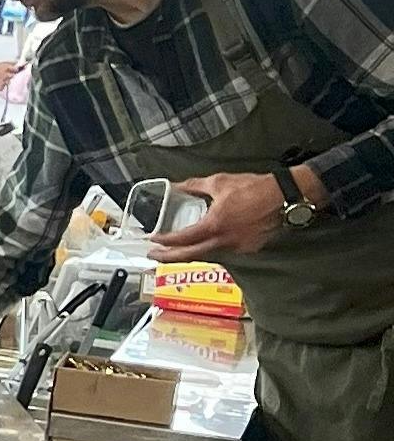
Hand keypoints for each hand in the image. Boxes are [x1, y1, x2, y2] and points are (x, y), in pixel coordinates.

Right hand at [0, 60, 16, 93]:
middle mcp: (6, 74)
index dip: (16, 68)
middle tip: (4, 75)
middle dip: (10, 75)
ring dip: (5, 81)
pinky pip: (3, 87)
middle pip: (13, 75)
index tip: (17, 69)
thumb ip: (5, 65)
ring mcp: (4, 81)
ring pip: (8, 81)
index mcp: (5, 66)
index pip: (16, 67)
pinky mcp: (0, 88)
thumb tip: (13, 64)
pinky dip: (0, 86)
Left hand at [150, 171, 292, 260]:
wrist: (287, 196)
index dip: (165, 242)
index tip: (153, 240)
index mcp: (214, 225)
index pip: (182, 240)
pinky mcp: (250, 248)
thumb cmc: (255, 188)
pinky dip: (211, 248)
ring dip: (191, 254)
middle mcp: (225, 241)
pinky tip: (206, 243)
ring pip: (208, 255)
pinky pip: (225, 251)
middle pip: (191, 256)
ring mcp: (239, 247)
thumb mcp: (220, 182)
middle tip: (154, 256)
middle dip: (169, 257)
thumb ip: (194, 186)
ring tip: (176, 251)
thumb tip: (176, 186)